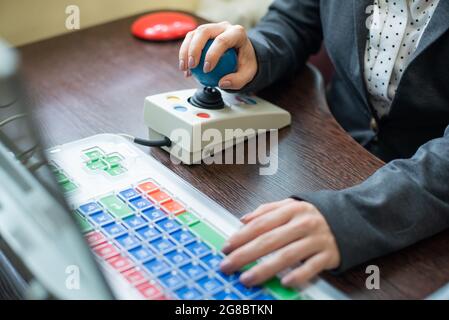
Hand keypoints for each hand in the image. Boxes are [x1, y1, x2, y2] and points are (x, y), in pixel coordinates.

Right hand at [178, 21, 257, 89]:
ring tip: (184, 68)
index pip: (222, 40)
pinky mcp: (202, 33)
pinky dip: (185, 54)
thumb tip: (222, 83)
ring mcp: (212, 28)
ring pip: (194, 34)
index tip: (206, 70)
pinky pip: (190, 40)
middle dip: (194, 49)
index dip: (212, 54)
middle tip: (191, 66)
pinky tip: (185, 69)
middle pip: (204, 32)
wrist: (242, 55)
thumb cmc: (245, 63)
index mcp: (237, 33)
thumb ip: (237, 81)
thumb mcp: (247, 74)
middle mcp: (223, 27)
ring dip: (185, 51)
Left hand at [220, 199, 340, 287]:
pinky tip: (284, 282)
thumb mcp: (290, 205)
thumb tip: (243, 219)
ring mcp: (316, 239)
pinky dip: (298, 275)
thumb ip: (266, 210)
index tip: (226, 247)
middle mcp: (303, 223)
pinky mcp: (328, 255)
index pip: (261, 223)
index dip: (241, 236)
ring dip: (264, 269)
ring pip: (287, 256)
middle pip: (269, 240)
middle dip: (245, 254)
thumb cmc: (312, 215)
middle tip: (228, 265)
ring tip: (247, 278)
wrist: (350, 218)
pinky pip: (311, 267)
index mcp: (291, 210)